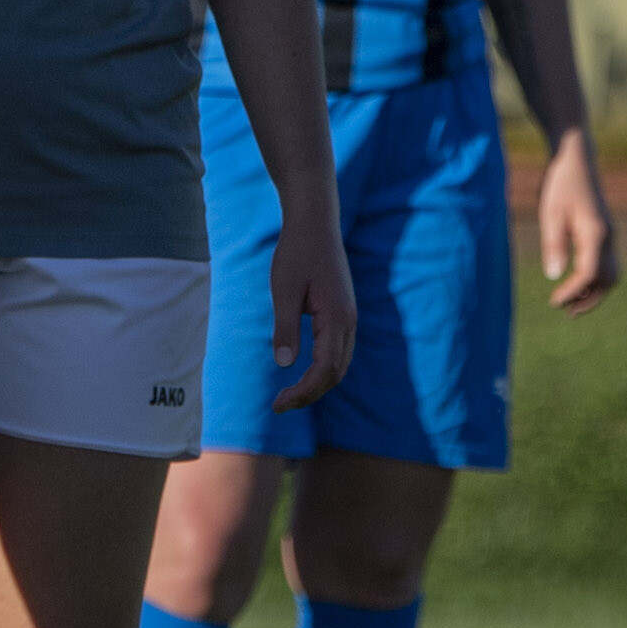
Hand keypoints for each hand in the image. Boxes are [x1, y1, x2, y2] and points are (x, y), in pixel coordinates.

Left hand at [267, 208, 356, 410]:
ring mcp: (348, 317)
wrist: (315, 222)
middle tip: (279, 404)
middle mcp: (349, 322)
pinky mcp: (343, 312)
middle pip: (335, 374)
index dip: (303, 393)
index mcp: (336, 319)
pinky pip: (338, 351)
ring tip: (288, 394)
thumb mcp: (284, 289)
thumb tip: (285, 365)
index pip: (325, 371)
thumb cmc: (296, 252)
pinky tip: (303, 371)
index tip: (278, 404)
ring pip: (339, 364)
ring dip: (316, 384)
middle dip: (309, 394)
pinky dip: (323, 369)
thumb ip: (285, 327)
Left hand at [538, 133, 618, 312]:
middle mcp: (608, 237)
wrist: (576, 158)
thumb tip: (555, 277)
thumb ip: (554, 244)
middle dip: (589, 298)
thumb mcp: (550, 213)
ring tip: (572, 302)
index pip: (589, 274)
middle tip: (565, 310)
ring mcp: (610, 234)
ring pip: (611, 273)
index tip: (554, 302)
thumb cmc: (560, 183)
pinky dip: (596, 278)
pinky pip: (607, 263)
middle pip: (607, 279)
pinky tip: (577, 282)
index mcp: (595, 233)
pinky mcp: (605, 231)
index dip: (573, 292)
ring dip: (595, 291)